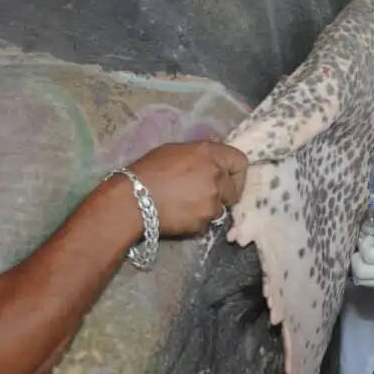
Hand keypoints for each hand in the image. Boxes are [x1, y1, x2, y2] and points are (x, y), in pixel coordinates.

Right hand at [128, 141, 246, 236]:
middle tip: (203, 195)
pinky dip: (196, 220)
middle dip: (223, 194)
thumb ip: (199, 155)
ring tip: (184, 204)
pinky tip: (178, 214)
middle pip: (234, 190)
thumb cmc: (147, 171)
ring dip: (207, 208)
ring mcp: (212, 200)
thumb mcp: (174, 151)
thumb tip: (211, 157)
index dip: (237, 173)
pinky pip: (206, 222)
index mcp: (209, 153)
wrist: (132, 200)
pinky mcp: (204, 221)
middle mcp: (216, 175)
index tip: (229, 180)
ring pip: (220, 208)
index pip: (241, 162)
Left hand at [351, 235, 373, 314]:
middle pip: (358, 269)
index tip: (371, 238)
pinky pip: (368, 284)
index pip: (366, 253)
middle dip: (355, 257)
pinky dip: (365, 276)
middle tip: (364, 249)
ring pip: (360, 279)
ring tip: (367, 259)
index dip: (363, 244)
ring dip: (358, 268)